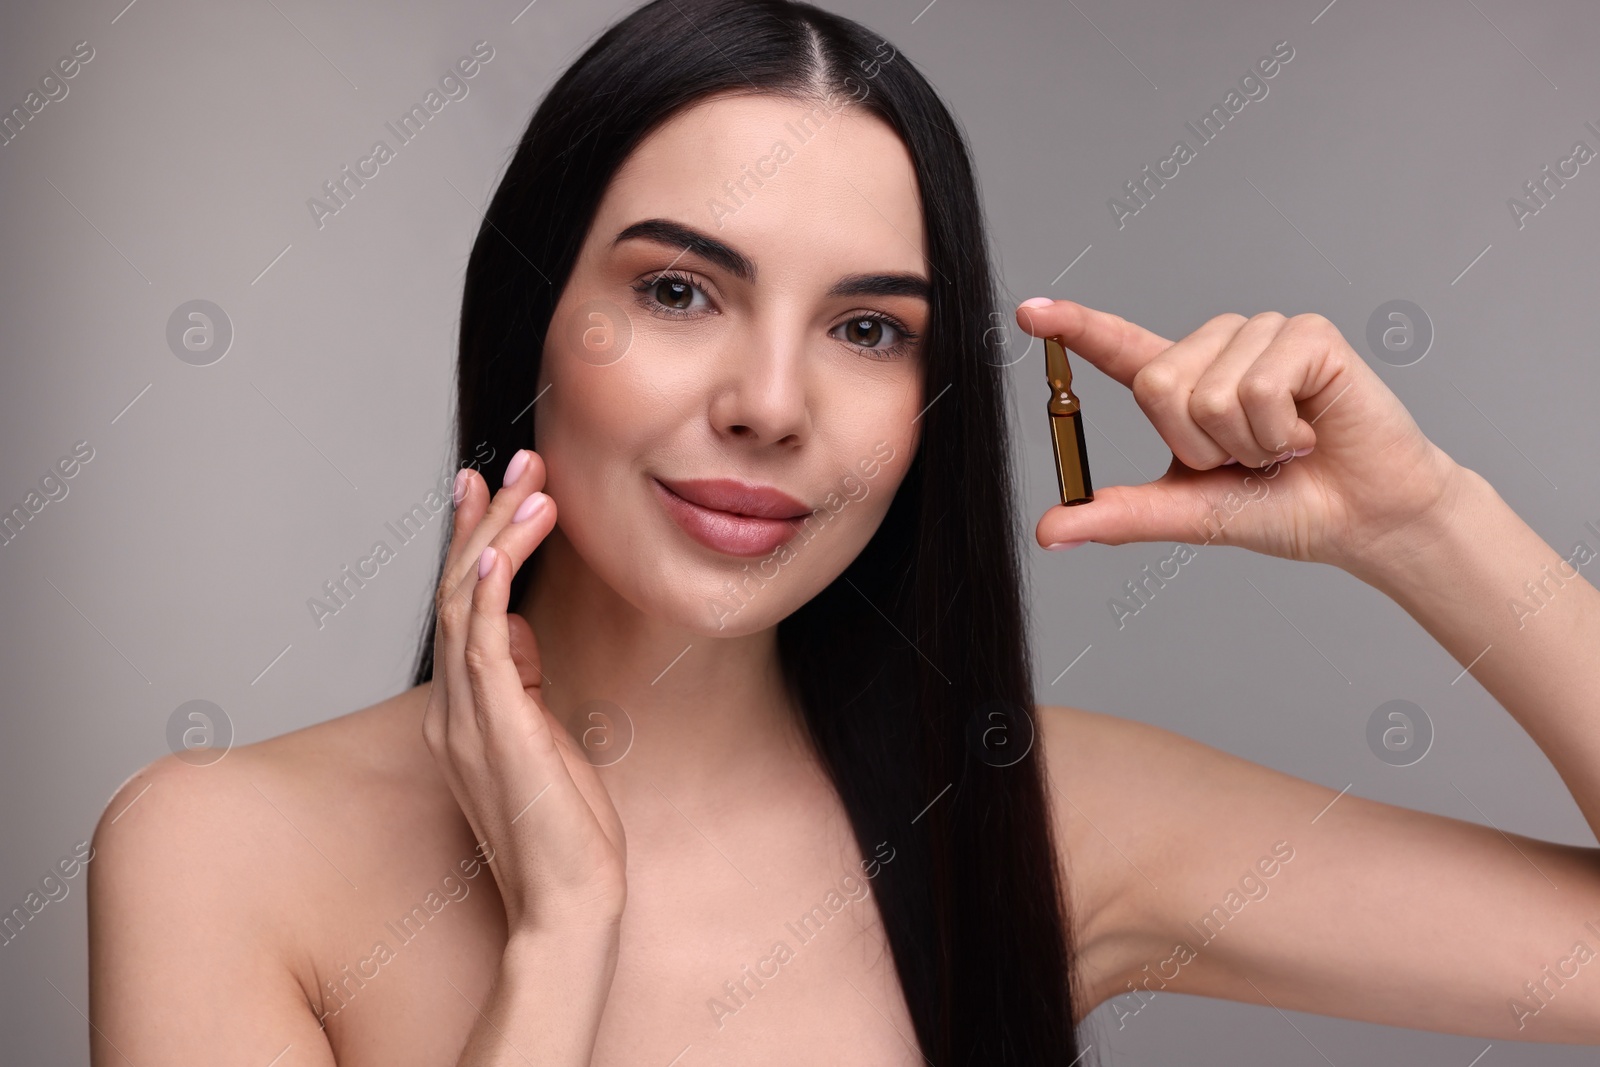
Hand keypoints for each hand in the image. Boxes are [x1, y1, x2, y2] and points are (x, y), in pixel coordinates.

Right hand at [422, 449, 626, 935]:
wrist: (567, 904)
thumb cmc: (564, 830)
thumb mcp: (545, 738)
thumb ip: (523, 683)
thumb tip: (519, 630)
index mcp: (463, 710)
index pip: (461, 606)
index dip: (470, 541)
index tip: (488, 487)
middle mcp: (453, 709)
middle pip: (457, 592)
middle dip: (485, 521)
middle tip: (516, 462)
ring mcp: (467, 720)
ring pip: (466, 607)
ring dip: (497, 540)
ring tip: (532, 484)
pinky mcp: (495, 733)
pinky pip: (481, 651)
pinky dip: (487, 597)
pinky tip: (499, 554)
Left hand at [1015, 300, 1465, 572]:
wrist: (1363, 518)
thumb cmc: (1284, 507)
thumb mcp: (1190, 512)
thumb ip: (1121, 515)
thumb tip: (1049, 530)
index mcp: (1183, 385)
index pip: (1118, 348)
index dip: (1074, 329)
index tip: (1030, 313)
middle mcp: (1217, 349)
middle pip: (1157, 386)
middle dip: (1199, 444)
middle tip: (1247, 458)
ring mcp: (1261, 335)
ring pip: (1209, 391)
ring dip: (1247, 443)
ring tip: (1283, 446)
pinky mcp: (1307, 334)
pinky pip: (1257, 388)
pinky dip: (1281, 431)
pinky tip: (1310, 432)